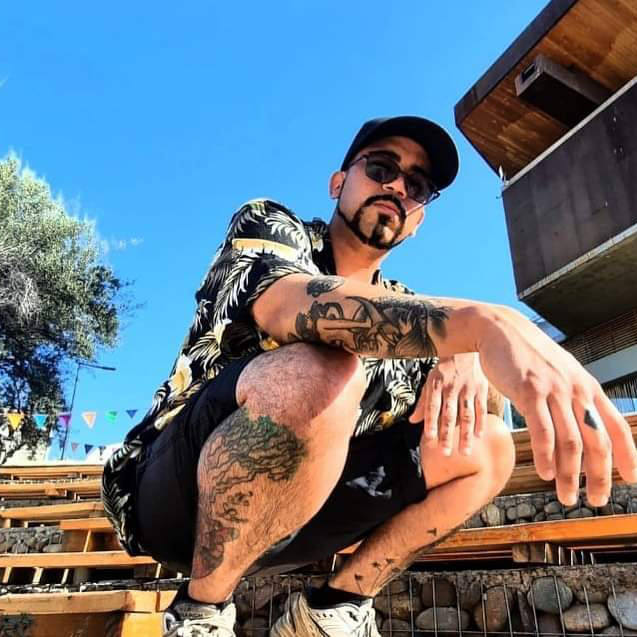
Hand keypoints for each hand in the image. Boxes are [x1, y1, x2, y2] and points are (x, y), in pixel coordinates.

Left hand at [409, 353, 487, 455]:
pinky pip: (481, 408)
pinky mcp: (481, 389)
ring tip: (465, 452)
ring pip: (466, 415)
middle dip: (447, 435)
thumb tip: (412, 421)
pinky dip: (480, 423)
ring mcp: (467, 388)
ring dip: (465, 435)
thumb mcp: (431, 381)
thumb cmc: (445, 368)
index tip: (430, 438)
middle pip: (449, 415)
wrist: (467, 347)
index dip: (431, 422)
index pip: (433, 407)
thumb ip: (423, 402)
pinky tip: (479, 436)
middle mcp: (452, 387)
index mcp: (436, 385)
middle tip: (446, 453)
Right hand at [477, 307, 636, 506]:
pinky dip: (546, 456)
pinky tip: (545, 473)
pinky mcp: (529, 391)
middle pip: (597, 441)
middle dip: (599, 476)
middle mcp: (576, 390)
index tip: (630, 479)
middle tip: (596, 500)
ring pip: (571, 442)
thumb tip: (579, 424)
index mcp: (587, 386)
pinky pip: (542, 430)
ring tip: (567, 496)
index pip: (617, 426)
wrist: (501, 329)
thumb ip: (571, 396)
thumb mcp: (559, 373)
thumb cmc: (527, 354)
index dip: (628, 455)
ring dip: (571, 475)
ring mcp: (554, 390)